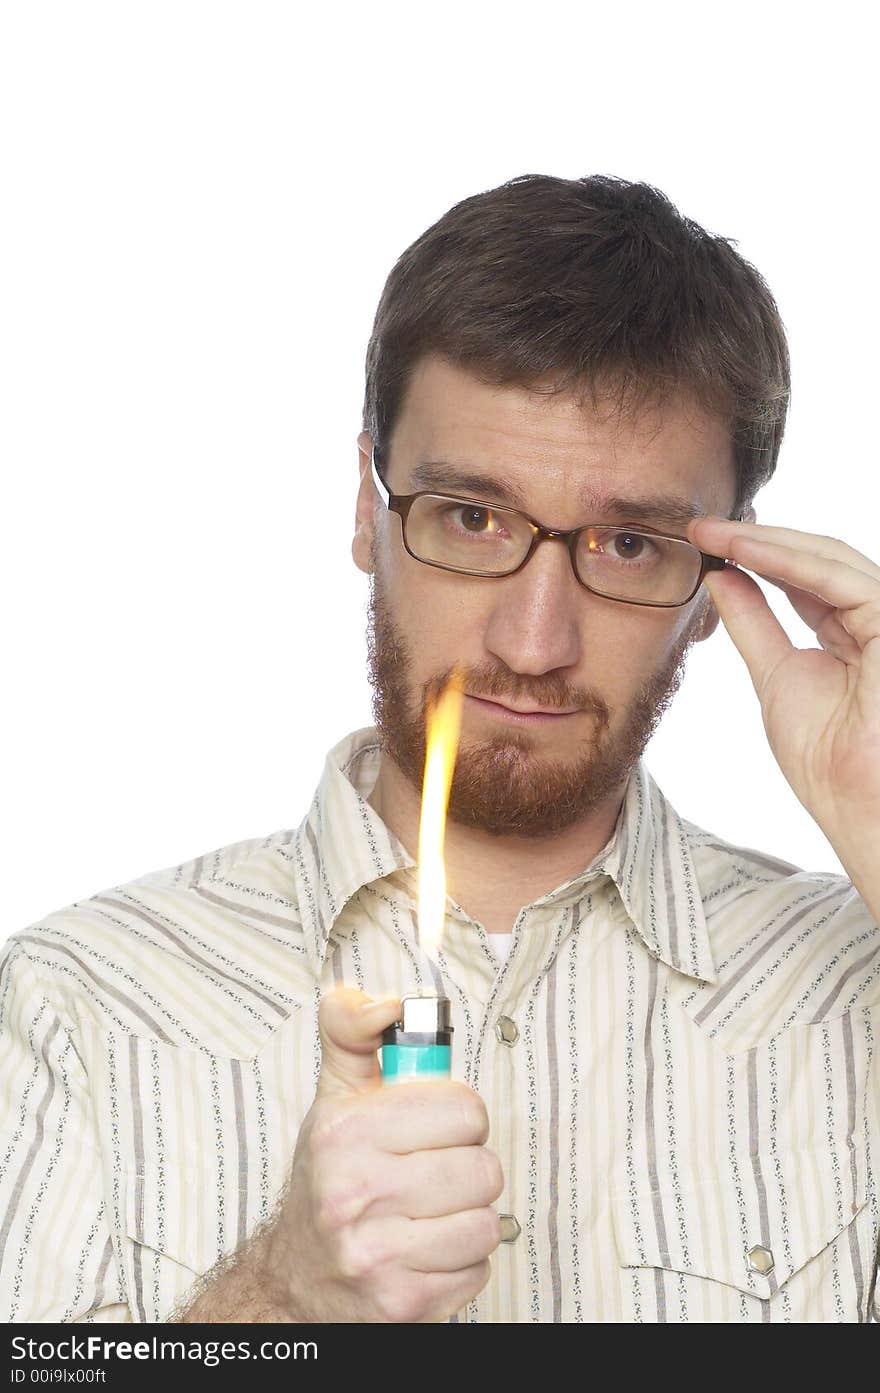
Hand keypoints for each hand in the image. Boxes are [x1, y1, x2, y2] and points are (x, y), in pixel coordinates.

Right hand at [259, 987, 502, 1322]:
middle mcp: (354, 1192)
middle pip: (483, 1168)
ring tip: (431, 1212)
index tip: (435, 1126)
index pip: (463, 1108)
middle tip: (435, 1170)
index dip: (459, 1115)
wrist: (295, 1277)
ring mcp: (376, 1253)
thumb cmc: (328, 1178)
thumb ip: (354, 1031)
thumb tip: (386, 1002)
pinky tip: (426, 1250)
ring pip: (487, 1221)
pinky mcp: (400, 1303)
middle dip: (466, 1167)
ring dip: (468, 1217)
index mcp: (345, 1132)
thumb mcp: (335, 1096)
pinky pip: (478, 1270)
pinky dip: (461, 1262)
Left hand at [687, 514, 879, 855]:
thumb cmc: (829, 761)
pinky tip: (743, 550)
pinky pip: (839, 578)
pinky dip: (788, 561)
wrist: (861, 809)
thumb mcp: (776, 675)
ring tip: (712, 533)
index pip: (805, 581)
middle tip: (700, 527)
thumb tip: (722, 577)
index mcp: (857, 634)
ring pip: (828, 560)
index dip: (755, 557)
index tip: (703, 544)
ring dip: (764, 542)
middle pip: (817, 562)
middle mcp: (877, 621)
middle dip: (756, 540)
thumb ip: (755, 623)